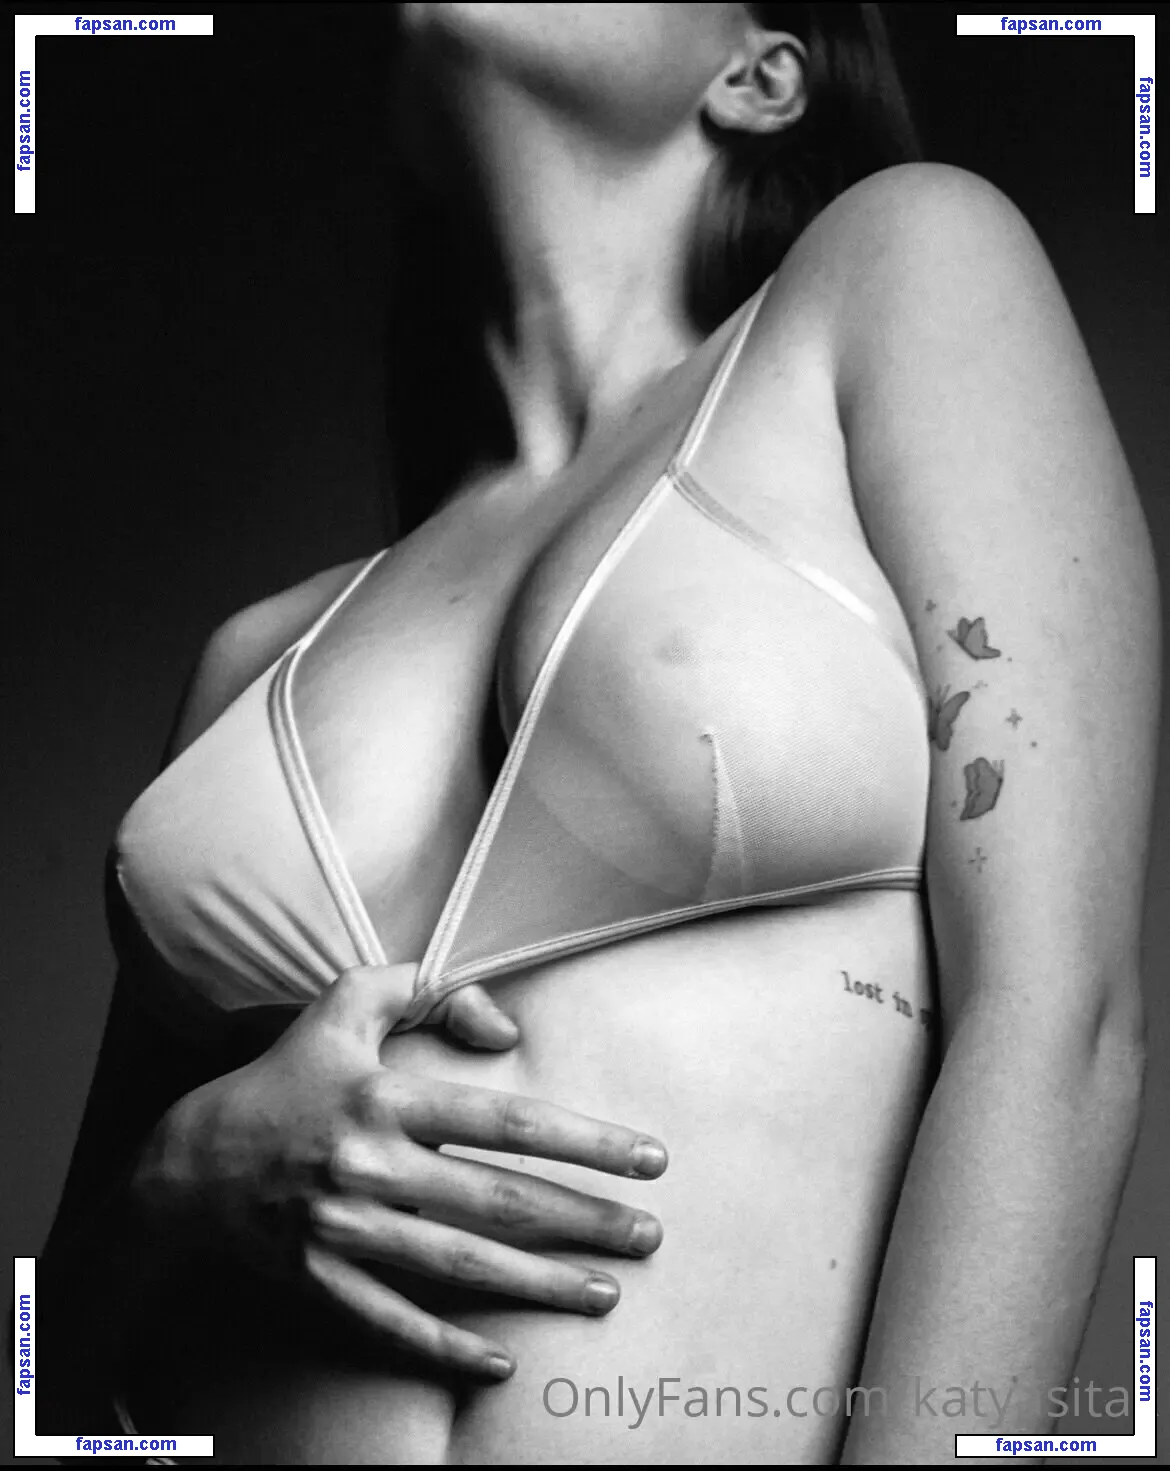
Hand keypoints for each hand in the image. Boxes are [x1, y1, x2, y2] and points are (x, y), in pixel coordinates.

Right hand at [135, 964, 666, 1378]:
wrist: (187, 1165)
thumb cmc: (281, 1077)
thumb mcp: (341, 1005)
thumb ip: (423, 989)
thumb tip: (505, 1028)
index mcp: (386, 1099)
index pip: (508, 1121)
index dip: (586, 1139)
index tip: (647, 1157)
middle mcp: (372, 1166)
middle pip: (501, 1201)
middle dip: (587, 1220)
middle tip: (650, 1232)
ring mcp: (347, 1231)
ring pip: (463, 1266)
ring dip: (542, 1285)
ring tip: (608, 1293)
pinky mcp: (322, 1282)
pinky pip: (394, 1322)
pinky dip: (448, 1347)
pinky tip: (503, 1363)